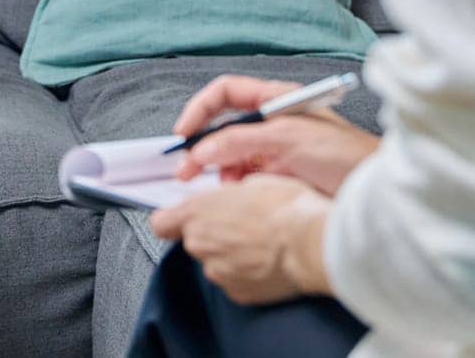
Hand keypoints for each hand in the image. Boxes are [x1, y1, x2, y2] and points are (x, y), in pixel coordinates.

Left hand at [149, 175, 333, 304]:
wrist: (313, 243)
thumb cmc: (287, 207)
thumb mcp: (254, 182)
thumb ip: (229, 194)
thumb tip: (231, 197)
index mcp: (198, 213)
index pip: (162, 224)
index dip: (172, 221)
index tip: (182, 219)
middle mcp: (201, 245)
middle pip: (194, 242)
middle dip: (213, 235)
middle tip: (241, 225)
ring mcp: (218, 272)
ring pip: (216, 262)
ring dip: (230, 255)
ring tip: (260, 244)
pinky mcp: (238, 293)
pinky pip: (235, 280)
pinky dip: (246, 273)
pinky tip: (267, 261)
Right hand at [172, 75, 378, 194]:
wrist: (378, 194)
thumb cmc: (346, 156)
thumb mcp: (288, 139)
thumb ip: (240, 141)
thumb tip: (201, 150)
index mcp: (276, 99)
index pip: (225, 93)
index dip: (201, 110)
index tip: (184, 133)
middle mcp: (273, 122)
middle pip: (224, 127)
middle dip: (203, 148)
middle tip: (186, 171)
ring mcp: (277, 150)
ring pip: (232, 156)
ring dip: (221, 171)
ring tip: (222, 188)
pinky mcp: (282, 177)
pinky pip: (247, 178)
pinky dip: (236, 187)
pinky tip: (238, 196)